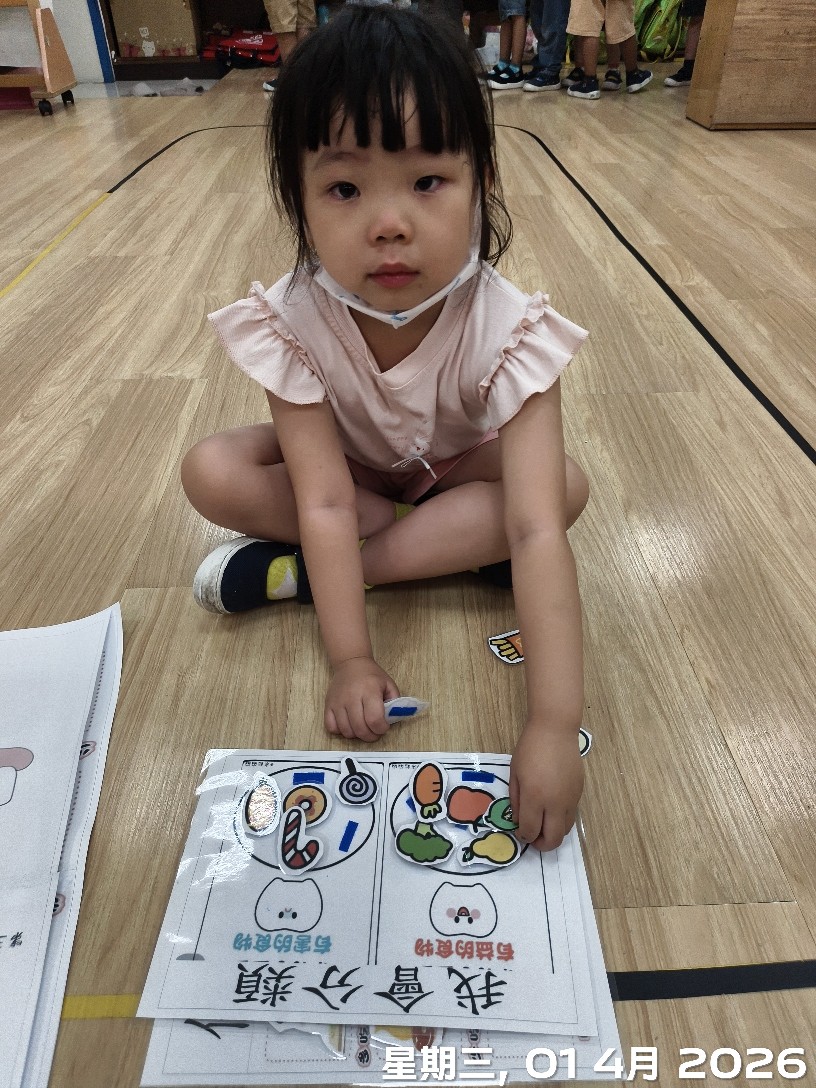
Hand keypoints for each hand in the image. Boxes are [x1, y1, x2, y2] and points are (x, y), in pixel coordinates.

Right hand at [325, 657, 399, 741]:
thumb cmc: (371, 675)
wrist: (351, 663)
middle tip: (375, 731)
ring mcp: (338, 702)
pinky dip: (341, 731)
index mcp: (370, 690)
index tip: (384, 727)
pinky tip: (349, 724)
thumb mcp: (389, 684)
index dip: (381, 729)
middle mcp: (352, 697)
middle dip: (371, 736)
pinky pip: (331, 727)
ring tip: (363, 727)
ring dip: (357, 735)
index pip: (375, 719)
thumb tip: (392, 721)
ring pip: (346, 731)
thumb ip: (395, 703)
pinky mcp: (328, 705)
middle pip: (360, 729)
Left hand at [509, 721, 584, 850]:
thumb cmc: (530, 748)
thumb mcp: (515, 774)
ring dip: (553, 833)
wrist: (556, 730)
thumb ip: (516, 801)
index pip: (530, 831)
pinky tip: (552, 808)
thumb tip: (519, 821)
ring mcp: (570, 800)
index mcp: (535, 797)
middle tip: (533, 837)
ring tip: (543, 824)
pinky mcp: (579, 794)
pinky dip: (561, 820)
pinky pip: (571, 816)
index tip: (519, 832)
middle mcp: (555, 803)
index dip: (523, 836)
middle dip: (541, 845)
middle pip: (553, 840)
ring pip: (565, 831)